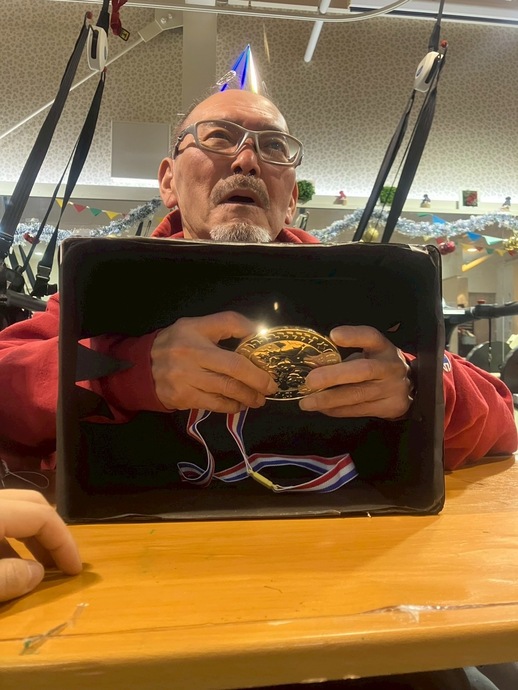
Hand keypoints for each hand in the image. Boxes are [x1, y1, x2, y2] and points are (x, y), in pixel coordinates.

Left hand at [0, 490, 81, 602]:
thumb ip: (7, 578)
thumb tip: (36, 573)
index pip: (42, 516)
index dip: (64, 543)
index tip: (74, 571)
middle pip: (31, 504)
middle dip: (52, 532)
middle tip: (61, 563)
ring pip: (12, 510)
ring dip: (29, 535)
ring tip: (36, 567)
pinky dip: (7, 537)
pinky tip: (5, 564)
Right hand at [151, 311, 277, 412]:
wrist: (141, 367)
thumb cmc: (176, 344)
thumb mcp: (196, 326)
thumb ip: (226, 325)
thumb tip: (257, 332)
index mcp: (195, 333)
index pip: (229, 328)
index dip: (253, 344)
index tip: (268, 361)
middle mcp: (190, 355)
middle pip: (233, 369)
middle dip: (257, 380)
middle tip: (270, 387)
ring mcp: (185, 379)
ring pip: (226, 390)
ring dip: (247, 396)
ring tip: (258, 399)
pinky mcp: (183, 397)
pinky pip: (214, 404)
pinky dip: (231, 406)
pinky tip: (239, 405)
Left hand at [299, 325, 412, 419]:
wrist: (409, 389)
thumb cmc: (378, 367)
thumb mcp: (365, 355)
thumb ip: (342, 359)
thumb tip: (312, 364)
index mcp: (383, 348)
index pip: (371, 337)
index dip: (353, 336)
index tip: (333, 335)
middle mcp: (390, 367)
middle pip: (363, 370)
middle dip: (334, 376)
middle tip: (310, 381)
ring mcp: (392, 389)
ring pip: (358, 395)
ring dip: (329, 399)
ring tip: (307, 402)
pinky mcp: (390, 408)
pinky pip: (358, 410)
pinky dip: (337, 410)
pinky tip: (322, 409)